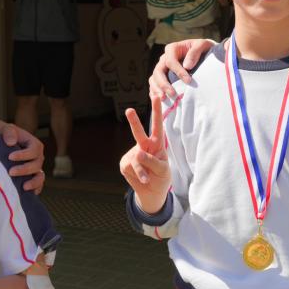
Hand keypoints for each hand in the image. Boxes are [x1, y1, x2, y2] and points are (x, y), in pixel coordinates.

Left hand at [2, 123, 45, 193]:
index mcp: (35, 145)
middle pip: (36, 165)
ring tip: (24, 187)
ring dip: (33, 183)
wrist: (4, 145)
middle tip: (10, 172)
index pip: (34, 151)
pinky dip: (35, 190)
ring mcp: (36, 169)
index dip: (24, 155)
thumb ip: (9, 132)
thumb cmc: (7, 137)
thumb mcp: (7, 129)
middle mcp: (38, 158)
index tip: (10, 157)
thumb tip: (10, 143)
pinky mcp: (32, 178)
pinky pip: (38, 186)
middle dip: (24, 169)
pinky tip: (27, 193)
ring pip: (40, 177)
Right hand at [119, 97, 170, 211]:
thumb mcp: (163, 170)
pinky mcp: (125, 163)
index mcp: (157, 144)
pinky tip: (141, 179)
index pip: (157, 126)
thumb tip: (137, 153)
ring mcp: (133, 154)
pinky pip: (130, 167)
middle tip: (129, 110)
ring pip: (136, 158)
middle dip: (134, 122)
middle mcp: (144, 146)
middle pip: (139, 132)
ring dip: (142, 171)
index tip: (157, 96)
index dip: (157, 111)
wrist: (151, 192)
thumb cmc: (161, 177)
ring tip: (147, 179)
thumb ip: (152, 161)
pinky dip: (137, 175)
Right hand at [150, 38, 213, 99]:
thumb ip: (194, 53)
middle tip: (172, 94)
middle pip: (158, 71)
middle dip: (164, 83)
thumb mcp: (202, 45)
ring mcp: (162, 68)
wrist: (203, 54)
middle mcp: (164, 58)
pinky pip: (154, 85)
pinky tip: (161, 101)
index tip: (188, 81)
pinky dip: (155, 92)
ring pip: (153, 79)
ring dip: (157, 89)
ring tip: (164, 99)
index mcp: (172, 49)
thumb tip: (187, 66)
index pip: (170, 61)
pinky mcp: (163, 77)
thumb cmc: (203, 49)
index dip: (178, 72)